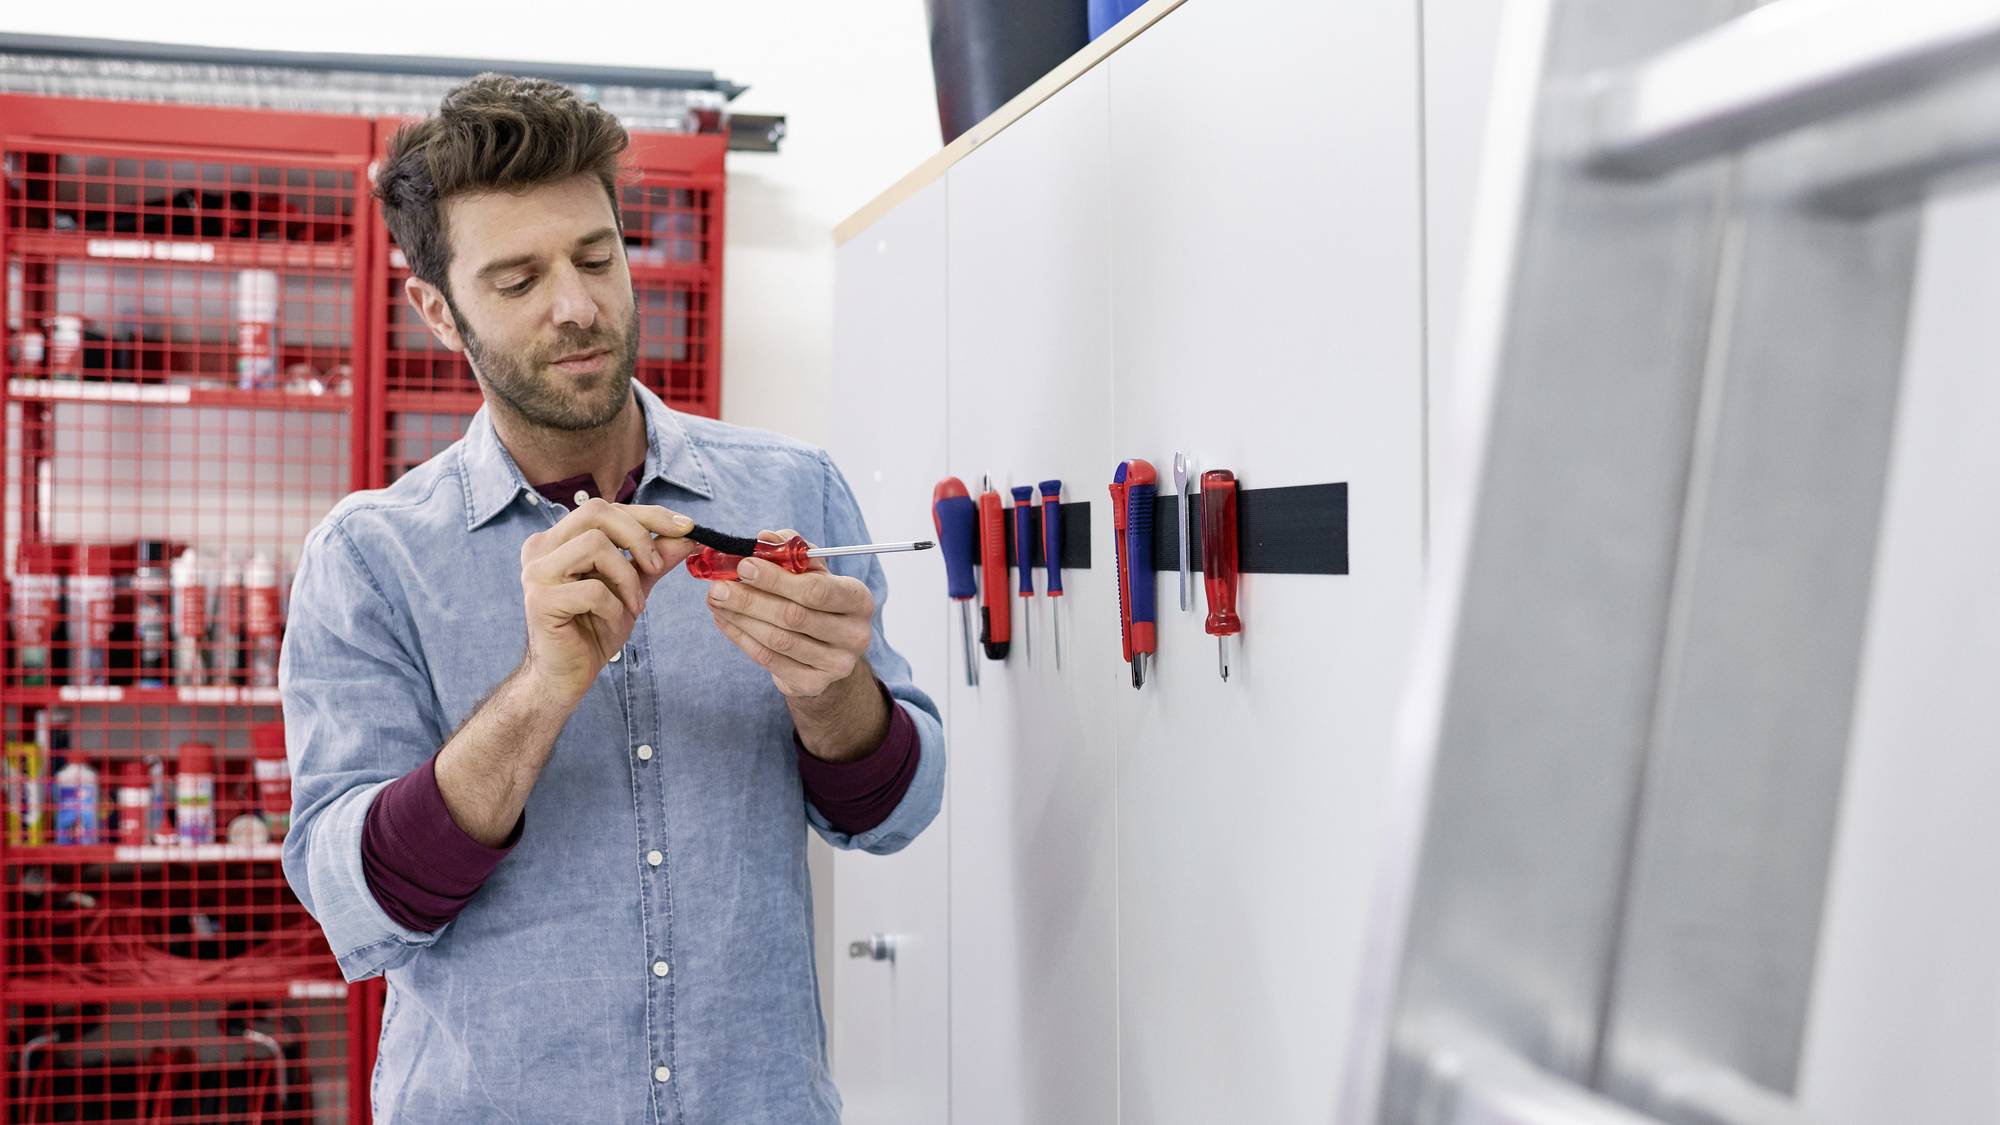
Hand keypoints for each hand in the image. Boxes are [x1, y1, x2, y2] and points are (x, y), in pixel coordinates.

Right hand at [520, 498, 700, 706]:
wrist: (567, 675)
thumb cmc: (594, 629)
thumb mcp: (633, 588)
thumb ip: (654, 559)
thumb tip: (687, 535)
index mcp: (559, 539)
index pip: (605, 508)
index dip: (649, 514)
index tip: (687, 527)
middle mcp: (542, 547)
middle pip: (595, 512)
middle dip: (638, 536)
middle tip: (656, 568)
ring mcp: (536, 572)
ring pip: (595, 545)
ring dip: (627, 577)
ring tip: (633, 605)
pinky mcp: (540, 600)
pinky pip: (592, 589)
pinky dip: (613, 606)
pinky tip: (612, 621)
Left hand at [706, 529, 875, 699]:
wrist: (827, 650)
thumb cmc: (818, 601)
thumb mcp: (812, 572)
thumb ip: (791, 552)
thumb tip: (764, 538)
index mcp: (858, 600)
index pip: (817, 590)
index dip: (776, 578)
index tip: (743, 566)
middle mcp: (855, 634)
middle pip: (794, 616)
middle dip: (750, 599)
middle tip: (718, 587)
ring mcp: (836, 664)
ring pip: (778, 640)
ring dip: (740, 618)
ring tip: (715, 601)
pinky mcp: (813, 684)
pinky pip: (769, 660)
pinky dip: (741, 638)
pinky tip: (724, 621)